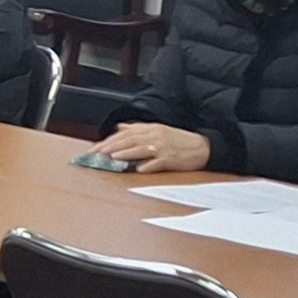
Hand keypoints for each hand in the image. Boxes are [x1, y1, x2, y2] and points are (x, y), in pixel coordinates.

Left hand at [94, 124, 211, 173]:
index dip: (108, 141)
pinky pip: (158, 162)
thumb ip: (137, 129)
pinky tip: (139, 169)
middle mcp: (155, 135)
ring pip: (141, 149)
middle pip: (129, 140)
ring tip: (112, 158)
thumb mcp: (157, 130)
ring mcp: (163, 147)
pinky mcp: (172, 158)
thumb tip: (119, 127)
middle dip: (111, 146)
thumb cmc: (178, 140)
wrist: (202, 146)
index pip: (124, 133)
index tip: (94, 149)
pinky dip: (148, 165)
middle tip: (96, 154)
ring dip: (126, 153)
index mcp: (150, 128)